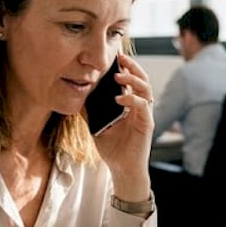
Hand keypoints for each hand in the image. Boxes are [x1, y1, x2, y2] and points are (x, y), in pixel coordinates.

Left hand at [92, 53, 153, 199]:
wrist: (121, 169)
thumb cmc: (112, 149)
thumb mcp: (96, 126)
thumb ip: (91, 111)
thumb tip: (78, 97)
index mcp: (130, 106)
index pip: (131, 81)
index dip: (126, 67)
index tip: (115, 57)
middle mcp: (140, 107)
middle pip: (142, 79)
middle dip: (132, 66)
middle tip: (120, 57)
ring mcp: (145, 115)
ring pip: (146, 89)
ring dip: (133, 79)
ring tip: (118, 75)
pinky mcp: (147, 124)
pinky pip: (143, 106)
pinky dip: (132, 99)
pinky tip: (119, 99)